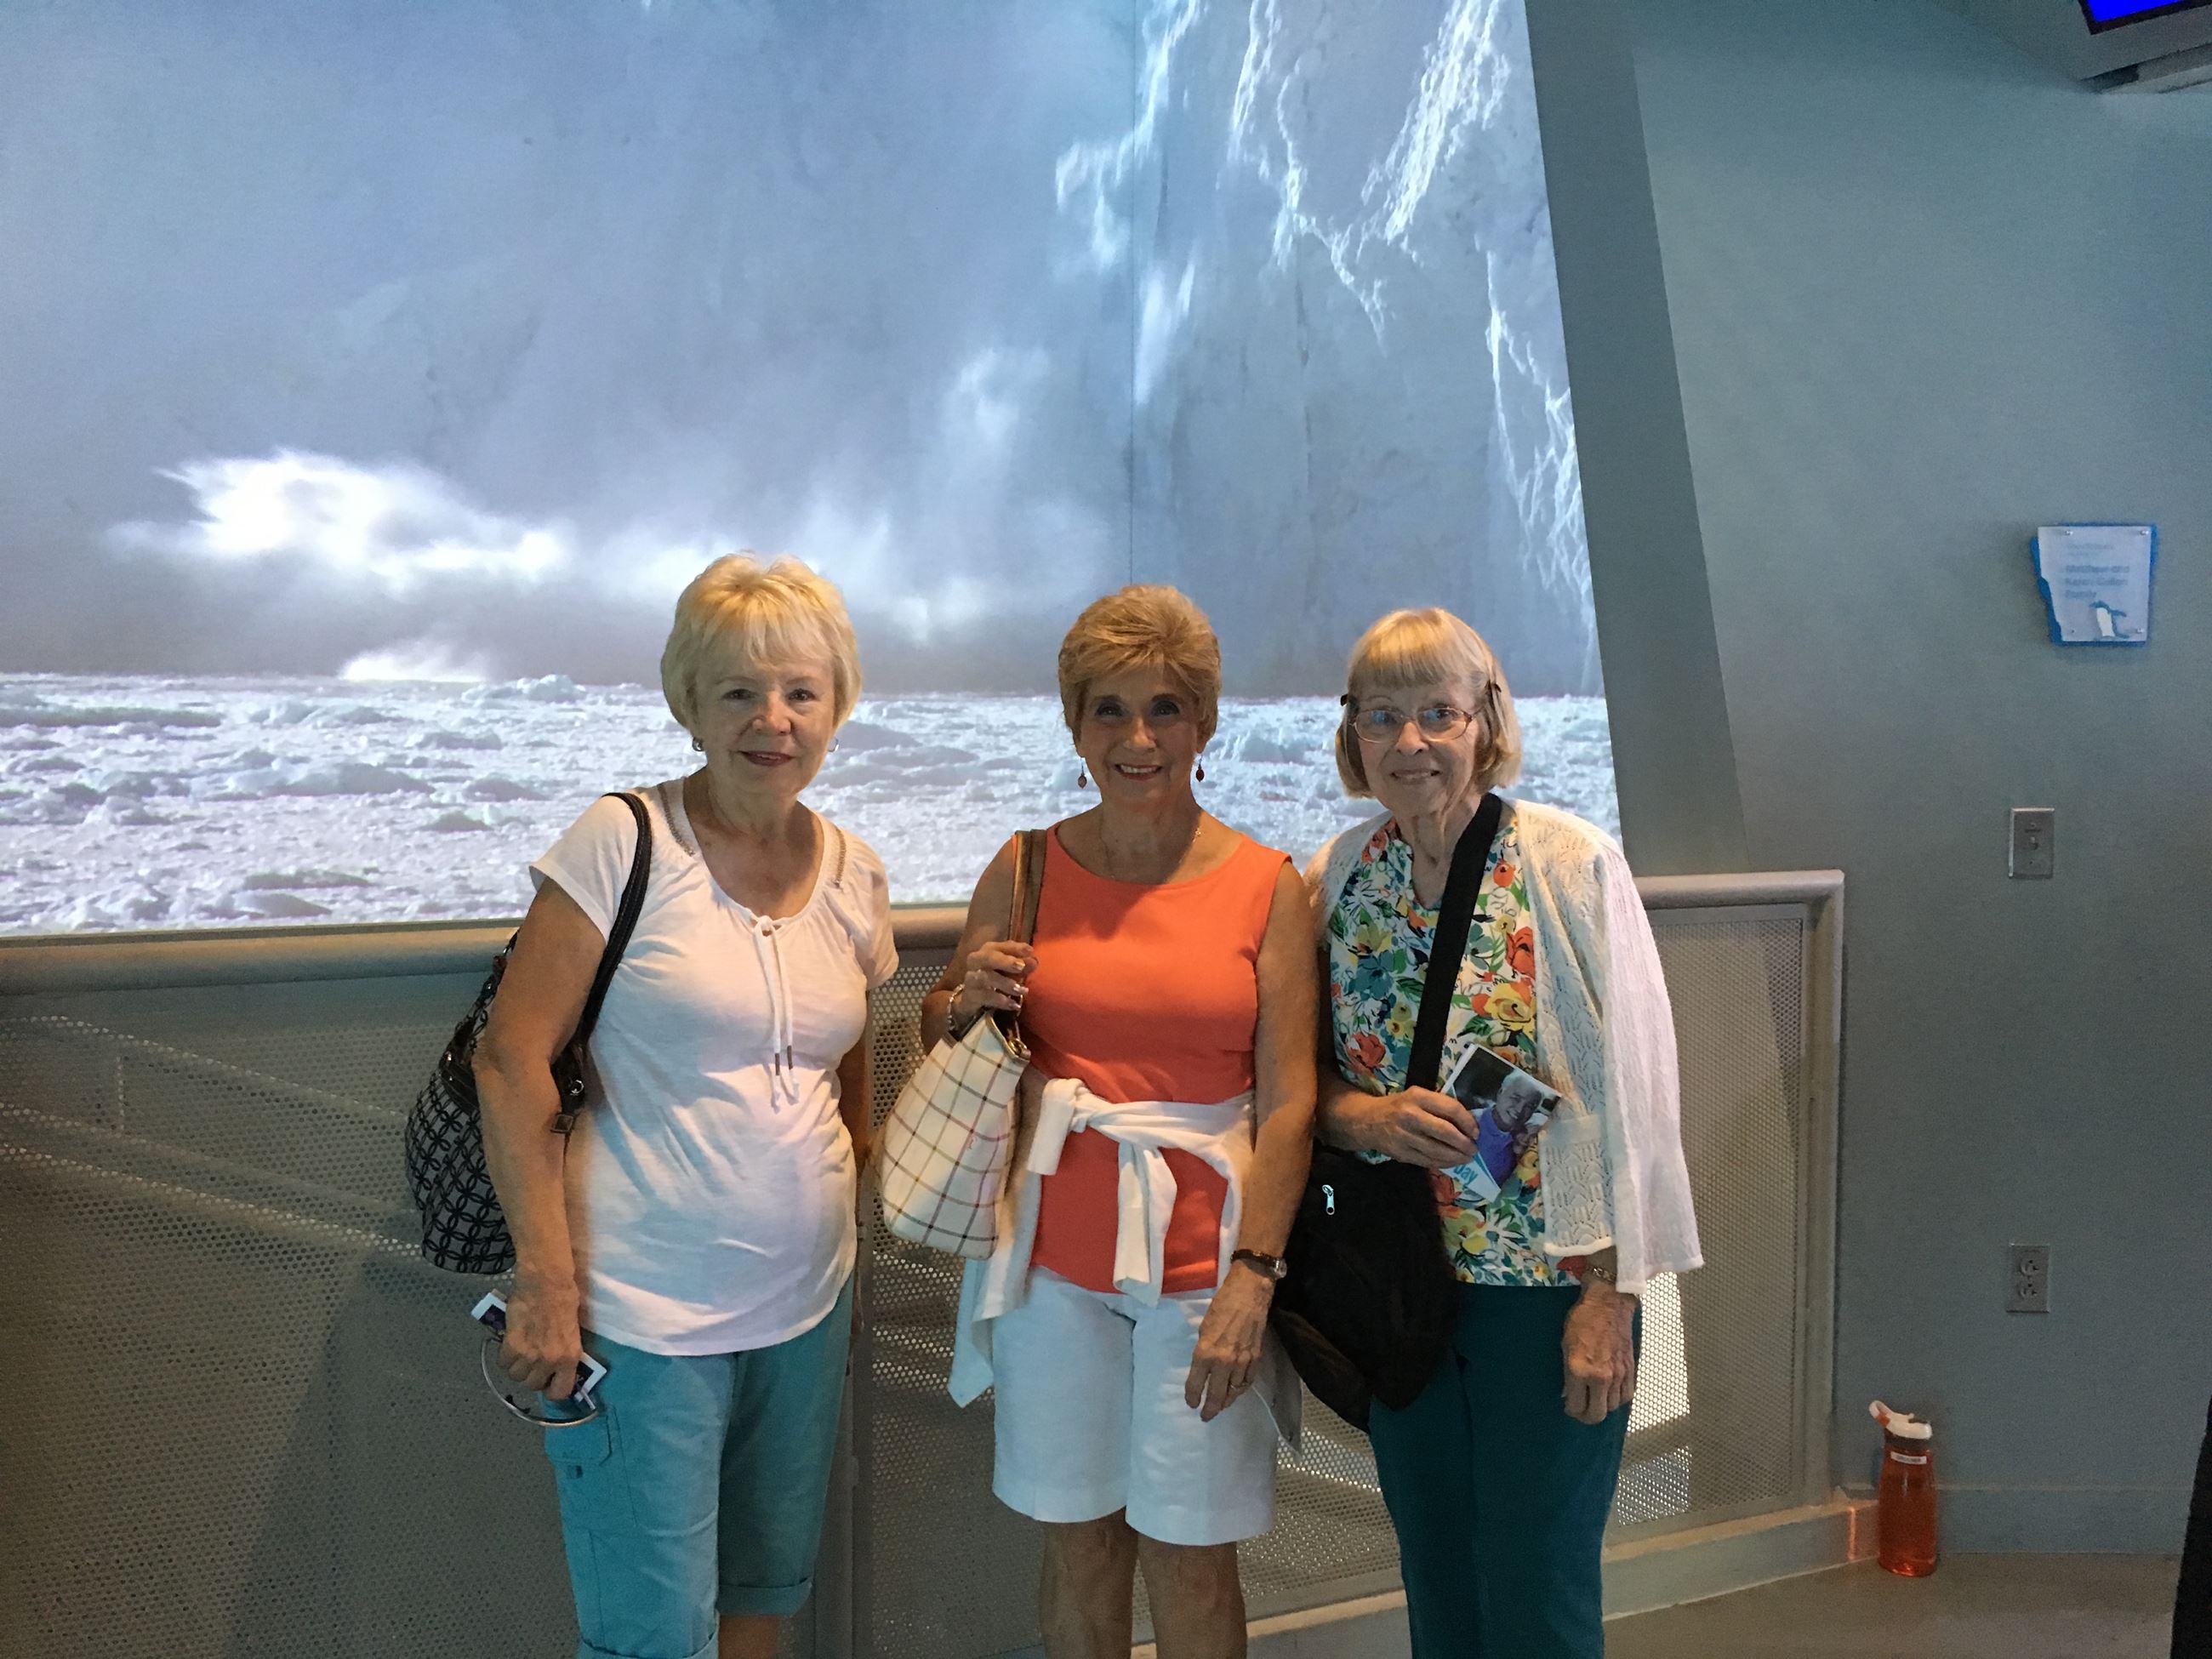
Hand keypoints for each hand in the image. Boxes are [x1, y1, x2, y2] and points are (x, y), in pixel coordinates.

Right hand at [502, 1271, 585, 1400]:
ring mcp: (529, 1355)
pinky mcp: (512, 1345)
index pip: (560, 1392)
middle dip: (531, 1376)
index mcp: (569, 1357)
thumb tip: (555, 1368)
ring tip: (520, 1353)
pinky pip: (503, 1363)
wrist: (546, 1283)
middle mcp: (550, 1361)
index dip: (551, 1390)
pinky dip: (504, 1357)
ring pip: (515, 1376)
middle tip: (532, 1362)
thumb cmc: (564, 1301)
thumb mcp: (572, 1332)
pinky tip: (510, 1345)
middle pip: (532, 1385)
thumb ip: (564, 1353)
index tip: (547, 1383)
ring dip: (516, 1367)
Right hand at [951, 940, 1036, 1025]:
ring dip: (1005, 983)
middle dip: (1004, 961)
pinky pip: (984, 996)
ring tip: (1022, 990)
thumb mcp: (1010, 970)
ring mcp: (971, 978)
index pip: (1001, 946)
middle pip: (987, 957)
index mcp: (988, 950)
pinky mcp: (970, 995)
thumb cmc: (995, 977)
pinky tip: (1014, 1005)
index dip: (1015, 948)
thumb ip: (1022, 965)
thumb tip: (1034, 961)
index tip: (1030, 951)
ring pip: (985, 977)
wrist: (972, 998)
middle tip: (1021, 966)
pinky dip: (1000, 1001)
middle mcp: (976, 961)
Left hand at [1185, 1261, 1273, 1420]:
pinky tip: (1236, 1391)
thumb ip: (1203, 1350)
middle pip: (1216, 1394)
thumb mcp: (1203, 1328)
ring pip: (1234, 1391)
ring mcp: (1242, 1362)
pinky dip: (1241, 1389)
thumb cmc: (1221, 1306)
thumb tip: (1204, 1366)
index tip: (1191, 1403)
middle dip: (1210, 1408)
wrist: (1249, 1294)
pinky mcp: (1256, 1359)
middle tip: (1206, 1416)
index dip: (1192, 1396)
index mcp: (1205, 1353)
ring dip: (1226, 1401)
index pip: (1195, 1384)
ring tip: (1221, 1406)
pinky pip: (1247, 1381)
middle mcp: (1223, 1362)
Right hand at [1342, 1087, 1476, 1167]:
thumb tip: (1469, 1123)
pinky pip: (1427, 1161)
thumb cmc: (1399, 1106)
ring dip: (1456, 1157)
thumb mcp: (1417, 1096)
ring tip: (1467, 1158)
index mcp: (1417, 1097)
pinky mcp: (1400, 1153)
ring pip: (1437, 1150)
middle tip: (1474, 1149)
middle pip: (1445, 1132)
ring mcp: (1404, 1136)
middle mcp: (1410, 1115)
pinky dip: (1443, 1163)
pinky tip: (1452, 1163)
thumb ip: (1439, 1106)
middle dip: (1464, 1143)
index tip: (1476, 1132)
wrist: (1367, 1120)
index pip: (1450, 1109)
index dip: (1468, 1122)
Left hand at [1561, 1281, 1636, 1424]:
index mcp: (1580, 1371)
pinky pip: (1627, 1395)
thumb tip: (1569, 1392)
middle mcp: (1601, 1377)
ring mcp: (1618, 1375)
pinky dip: (1619, 1398)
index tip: (1569, 1407)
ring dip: (1603, 1407)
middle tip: (1581, 1410)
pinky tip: (1611, 1393)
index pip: (1577, 1407)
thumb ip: (1568, 1372)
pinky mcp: (1630, 1370)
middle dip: (1587, 1417)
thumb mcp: (1565, 1345)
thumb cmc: (1582, 1319)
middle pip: (1597, 1415)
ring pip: (1613, 1407)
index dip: (1571, 1411)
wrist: (1609, 1303)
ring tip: (1596, 1399)